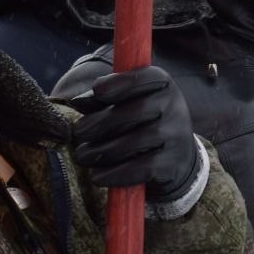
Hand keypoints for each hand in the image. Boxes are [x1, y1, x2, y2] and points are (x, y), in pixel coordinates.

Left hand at [67, 66, 199, 201]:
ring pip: (137, 142)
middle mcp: (175, 107)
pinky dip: (115, 174)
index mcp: (162, 85)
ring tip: (83, 155)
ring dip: (102, 151)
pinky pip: (142, 168)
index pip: (145, 78)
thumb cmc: (140, 122)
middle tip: (79, 131)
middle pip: (138, 111)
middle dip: (102, 122)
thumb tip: (77, 101)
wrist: (176, 155)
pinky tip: (98, 176)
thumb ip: (102, 100)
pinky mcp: (173, 163)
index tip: (98, 90)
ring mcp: (176, 136)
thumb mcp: (125, 103)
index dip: (120, 83)